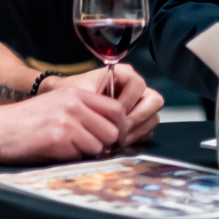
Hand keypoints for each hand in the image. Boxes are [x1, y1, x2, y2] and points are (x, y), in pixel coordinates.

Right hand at [0, 87, 127, 162]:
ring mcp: (66, 122)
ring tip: (66, 148)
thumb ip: (84, 110)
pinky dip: (71, 159)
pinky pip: (79, 157)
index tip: (114, 138)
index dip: (119, 127)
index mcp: (76, 93)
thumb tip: (112, 130)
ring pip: (98, 147)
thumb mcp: (57, 103)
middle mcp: (74, 105)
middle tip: (90, 148)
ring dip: (86, 153)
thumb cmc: (25, 120)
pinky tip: (55, 152)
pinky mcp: (57, 141)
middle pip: (112, 131)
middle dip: (105, 144)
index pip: (116, 109)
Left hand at [47, 64, 163, 146]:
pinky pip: (146, 131)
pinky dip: (135, 138)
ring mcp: (138, 106)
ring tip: (119, 139)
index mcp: (123, 74)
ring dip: (137, 131)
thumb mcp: (81, 92)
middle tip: (121, 130)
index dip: (129, 101)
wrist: (65, 107)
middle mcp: (134, 89)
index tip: (115, 113)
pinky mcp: (137, 122)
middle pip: (153, 102)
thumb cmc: (72, 95)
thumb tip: (113, 113)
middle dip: (138, 118)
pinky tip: (120, 143)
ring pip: (152, 118)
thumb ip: (97, 99)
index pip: (138, 85)